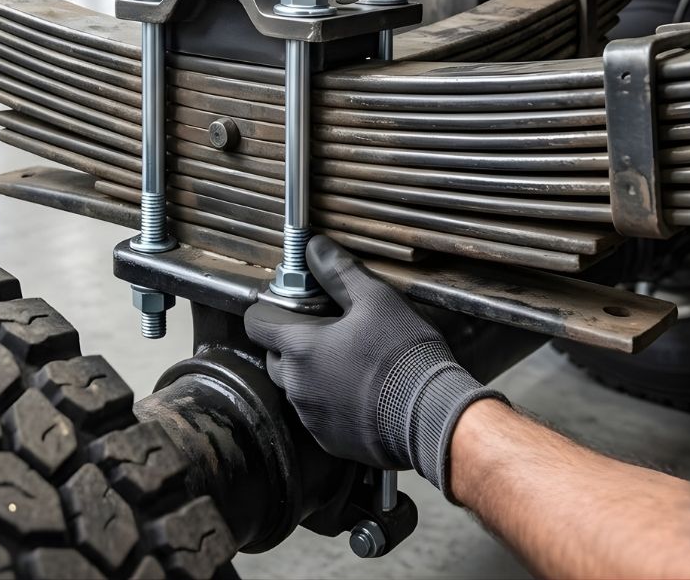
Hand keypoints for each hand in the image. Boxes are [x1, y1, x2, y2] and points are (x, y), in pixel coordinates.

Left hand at [244, 236, 505, 492]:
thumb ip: (338, 272)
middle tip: (325, 332)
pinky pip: (317, 416)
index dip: (268, 311)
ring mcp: (312, 418)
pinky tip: (358, 392)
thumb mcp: (375, 298)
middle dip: (291, 344)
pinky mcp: (331, 442)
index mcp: (300, 348)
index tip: (287, 305)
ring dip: (312, 375)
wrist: (432, 415)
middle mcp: (297, 386)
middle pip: (275, 358)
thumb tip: (314, 247)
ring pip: (297, 388)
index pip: (257, 325)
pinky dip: (329, 403)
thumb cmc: (402, 354)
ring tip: (347, 363)